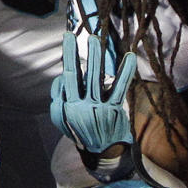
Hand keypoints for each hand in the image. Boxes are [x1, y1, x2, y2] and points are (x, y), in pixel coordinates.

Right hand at [50, 32, 136, 153]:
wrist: (103, 152)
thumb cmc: (79, 131)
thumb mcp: (61, 120)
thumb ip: (58, 99)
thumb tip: (62, 79)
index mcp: (69, 106)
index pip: (66, 80)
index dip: (67, 59)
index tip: (67, 40)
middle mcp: (83, 105)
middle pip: (77, 75)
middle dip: (72, 54)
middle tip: (70, 35)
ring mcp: (100, 106)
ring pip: (96, 77)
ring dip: (95, 57)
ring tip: (94, 39)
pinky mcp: (115, 108)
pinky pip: (120, 87)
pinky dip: (125, 71)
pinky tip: (129, 57)